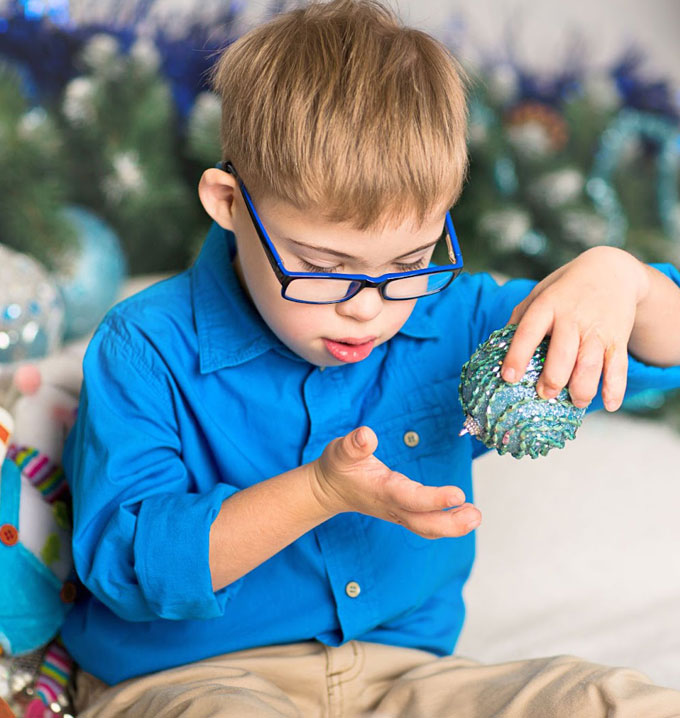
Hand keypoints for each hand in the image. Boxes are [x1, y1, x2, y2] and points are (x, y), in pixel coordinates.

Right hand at [310, 426, 480, 537]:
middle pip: (424, 523)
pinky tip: (464, 513)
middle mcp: (392, 506)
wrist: (329, 489)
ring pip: (427, 526)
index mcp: (381, 490)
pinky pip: (426, 522)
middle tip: (475, 515)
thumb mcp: (340, 451)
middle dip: (451, 523)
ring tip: (475, 515)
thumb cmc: (338, 467)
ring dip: (453, 525)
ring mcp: (398, 513)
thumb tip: (366, 435)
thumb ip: (353, 445)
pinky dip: (446, 522)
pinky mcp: (402, 512)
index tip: (458, 494)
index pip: (410, 498)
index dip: (434, 499)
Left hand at [501, 246, 648, 411]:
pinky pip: (618, 366)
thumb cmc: (565, 290)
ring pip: (591, 364)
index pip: (529, 332)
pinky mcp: (617, 338)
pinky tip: (610, 405)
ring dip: (582, 389)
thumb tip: (497, 349)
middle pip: (563, 354)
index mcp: (547, 306)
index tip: (508, 377)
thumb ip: (519, 320)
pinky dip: (615, 388)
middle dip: (553, 379)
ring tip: (575, 402)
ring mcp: (597, 330)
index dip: (517, 356)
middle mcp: (572, 319)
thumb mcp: (538, 294)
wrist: (611, 271)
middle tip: (544, 394)